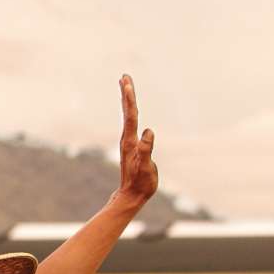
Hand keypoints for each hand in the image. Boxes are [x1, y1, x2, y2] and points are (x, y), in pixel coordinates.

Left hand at [112, 74, 157, 210]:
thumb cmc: (140, 184)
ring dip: (127, 101)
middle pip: (128, 112)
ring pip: (128, 117)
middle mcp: (128, 139)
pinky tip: (132, 112)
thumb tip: (149, 132)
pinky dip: (131, 113)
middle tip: (124, 76)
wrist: (130, 197)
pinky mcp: (132, 147)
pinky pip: (132, 124)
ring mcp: (129, 143)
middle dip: (127, 94)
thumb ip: (146, 150)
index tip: (127, 83)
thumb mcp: (146, 168)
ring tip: (126, 86)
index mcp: (131, 142)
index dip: (129, 99)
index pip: (131, 116)